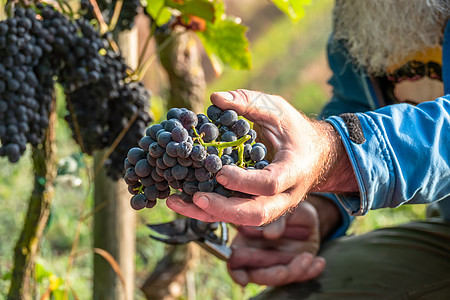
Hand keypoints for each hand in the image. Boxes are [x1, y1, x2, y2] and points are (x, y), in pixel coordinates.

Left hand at [166, 89, 355, 224]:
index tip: (220, 172)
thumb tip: (215, 98)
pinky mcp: (258, 207)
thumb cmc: (295, 131)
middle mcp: (285, 195)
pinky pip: (235, 215)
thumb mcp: (277, 110)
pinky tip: (184, 201)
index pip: (270, 183)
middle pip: (257, 214)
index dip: (245, 181)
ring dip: (209, 214)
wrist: (315, 155)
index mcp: (294, 170)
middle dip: (224, 209)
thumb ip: (249, 102)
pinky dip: (209, 211)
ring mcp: (272, 206)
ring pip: (243, 221)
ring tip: (175, 201)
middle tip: (196, 198)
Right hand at [227, 201, 324, 285]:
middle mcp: (259, 253)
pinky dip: (310, 272)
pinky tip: (318, 262)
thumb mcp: (283, 207)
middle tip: (285, 270)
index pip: (234, 259)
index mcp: (247, 238)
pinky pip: (300, 276)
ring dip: (294, 272)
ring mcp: (276, 262)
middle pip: (257, 274)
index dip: (236, 271)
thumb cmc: (286, 207)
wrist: (305, 212)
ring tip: (308, 257)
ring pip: (280, 277)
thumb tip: (268, 234)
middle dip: (271, 276)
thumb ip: (275, 218)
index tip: (243, 279)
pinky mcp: (293, 266)